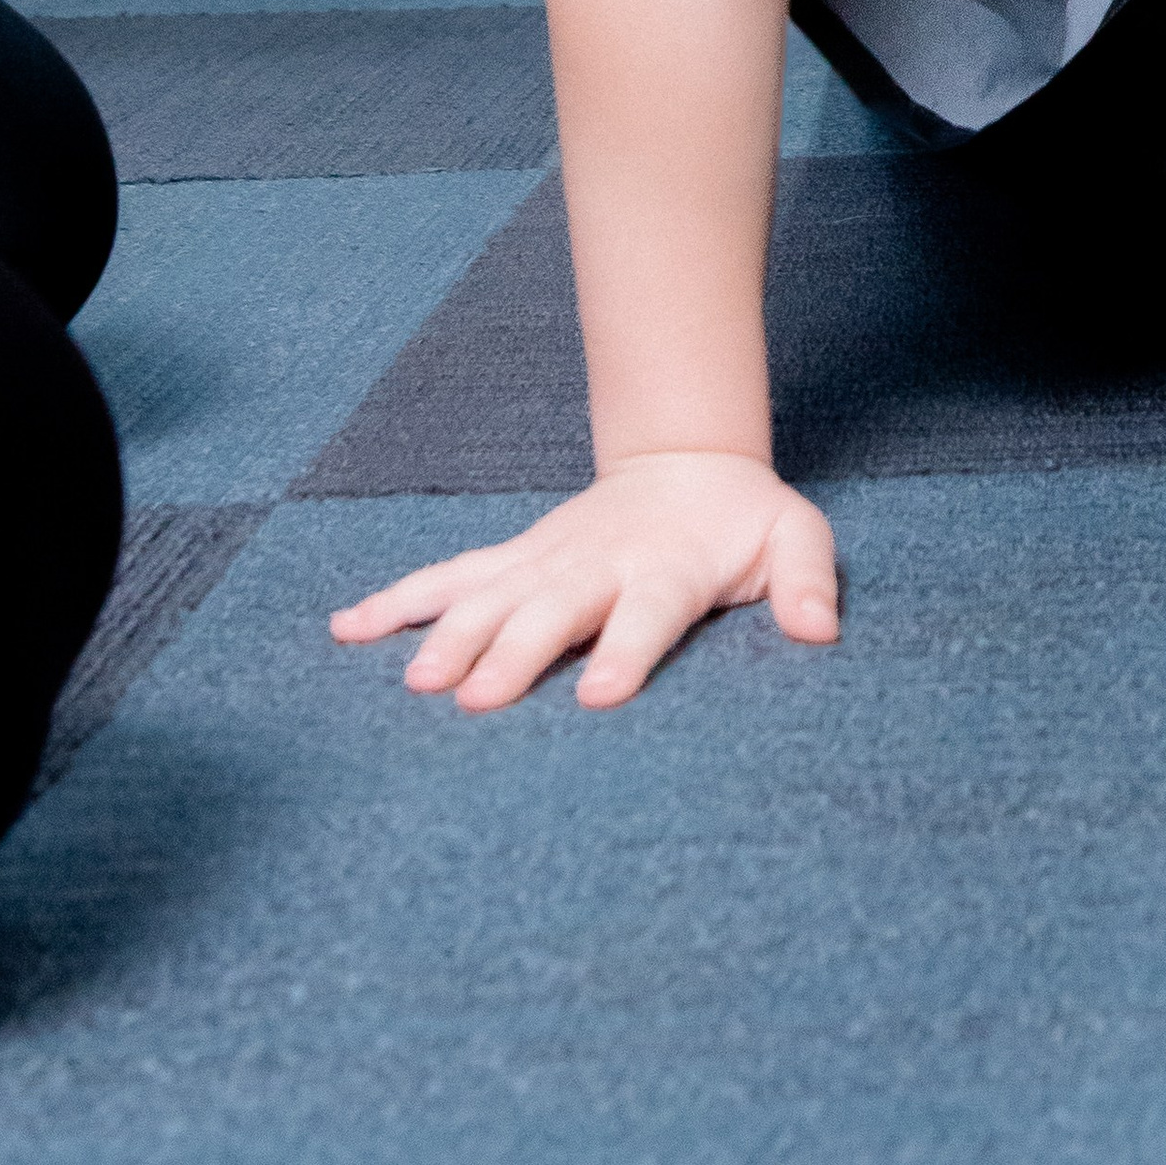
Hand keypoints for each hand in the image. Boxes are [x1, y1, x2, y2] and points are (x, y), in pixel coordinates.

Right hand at [331, 451, 839, 710]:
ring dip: (450, 635)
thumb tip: (819, 629)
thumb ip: (806, 579)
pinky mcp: (514, 561)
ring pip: (490, 595)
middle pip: (552, 611)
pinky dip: (398, 601)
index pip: (646, 613)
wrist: (687, 462)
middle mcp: (596, 564)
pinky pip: (449, 579)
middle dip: (514, 654)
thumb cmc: (742, 522)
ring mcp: (546, 560)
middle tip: (472, 702)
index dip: (625, 651)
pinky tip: (346, 629)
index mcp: (666, 569)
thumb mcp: (794, 536)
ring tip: (415, 683)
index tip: (598, 696)